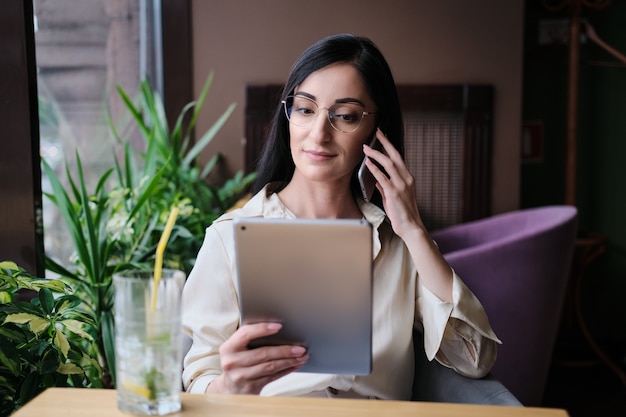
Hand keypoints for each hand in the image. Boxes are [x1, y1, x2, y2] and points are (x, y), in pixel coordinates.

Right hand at [207, 322, 308, 393]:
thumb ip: (250, 338)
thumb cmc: (238, 360)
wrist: (230, 387)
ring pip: (270, 367)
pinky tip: (295, 365)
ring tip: (302, 356)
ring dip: (289, 361)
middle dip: (284, 350)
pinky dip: (286, 370)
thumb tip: (278, 329)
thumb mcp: (237, 348)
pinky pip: (272, 377)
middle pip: (263, 353)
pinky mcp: (250, 387)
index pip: (245, 334)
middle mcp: (232, 362)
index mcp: (228, 347)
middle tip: (300, 348)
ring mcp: (241, 377)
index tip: (279, 326)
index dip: (262, 329)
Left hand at [363, 129, 453, 300]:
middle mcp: (406, 178)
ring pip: (388, 164)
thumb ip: (385, 186)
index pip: (397, 157)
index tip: (381, 136)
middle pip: (395, 155)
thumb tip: (375, 178)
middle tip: (376, 132)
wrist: (410, 227)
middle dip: (385, 142)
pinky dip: (374, 169)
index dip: (389, 146)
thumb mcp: (392, 197)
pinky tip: (367, 163)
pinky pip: (383, 178)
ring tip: (366, 148)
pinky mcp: (394, 193)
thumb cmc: (401, 213)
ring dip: (376, 154)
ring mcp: (401, 185)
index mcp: (407, 178)